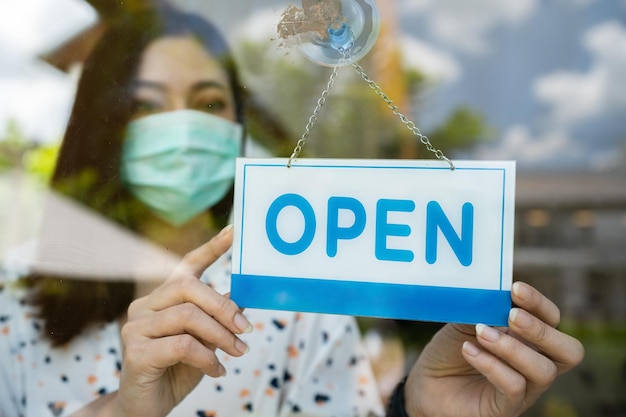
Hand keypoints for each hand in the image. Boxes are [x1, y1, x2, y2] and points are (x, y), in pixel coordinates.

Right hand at [113, 225, 252, 416]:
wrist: (147, 409)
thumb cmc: (176, 371)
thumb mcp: (205, 341)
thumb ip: (218, 318)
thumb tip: (246, 294)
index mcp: (162, 299)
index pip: (186, 266)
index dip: (211, 248)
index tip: (235, 231)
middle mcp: (144, 307)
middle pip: (189, 288)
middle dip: (223, 308)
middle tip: (246, 330)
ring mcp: (135, 328)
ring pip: (188, 316)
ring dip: (220, 336)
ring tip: (237, 353)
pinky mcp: (135, 352)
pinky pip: (182, 345)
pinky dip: (207, 358)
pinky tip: (216, 371)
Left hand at [404, 281, 583, 416]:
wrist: (426, 383)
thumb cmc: (450, 350)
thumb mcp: (464, 323)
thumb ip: (483, 308)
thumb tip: (495, 292)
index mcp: (528, 337)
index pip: (552, 319)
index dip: (539, 303)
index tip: (516, 288)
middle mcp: (534, 362)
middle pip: (569, 351)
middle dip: (542, 330)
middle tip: (511, 316)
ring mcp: (524, 388)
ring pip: (543, 371)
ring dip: (512, 348)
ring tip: (481, 333)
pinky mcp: (506, 407)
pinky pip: (514, 387)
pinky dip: (492, 365)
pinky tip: (469, 351)